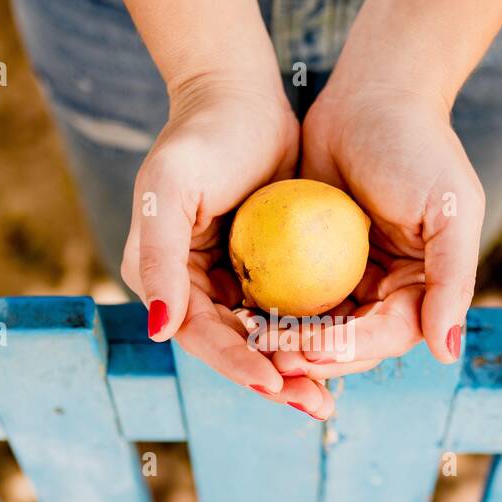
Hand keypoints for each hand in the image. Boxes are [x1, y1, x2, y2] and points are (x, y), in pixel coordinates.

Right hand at [122, 73, 336, 419]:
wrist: (238, 94)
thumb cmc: (202, 137)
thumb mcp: (171, 190)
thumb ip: (157, 258)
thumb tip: (156, 328)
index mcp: (159, 279)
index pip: (201, 336)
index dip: (238, 364)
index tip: (277, 384)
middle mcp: (189, 289)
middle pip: (235, 348)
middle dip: (275, 381)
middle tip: (316, 408)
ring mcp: (227, 280)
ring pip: (265, 338)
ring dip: (297, 369)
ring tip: (331, 397)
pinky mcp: (262, 268)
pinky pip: (288, 312)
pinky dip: (312, 334)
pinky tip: (345, 353)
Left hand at [274, 80, 482, 379]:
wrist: (372, 94)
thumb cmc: (418, 146)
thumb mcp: (449, 210)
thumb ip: (453, 281)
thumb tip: (447, 353)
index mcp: (424, 288)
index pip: (389, 334)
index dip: (351, 350)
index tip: (312, 352)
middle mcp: (387, 291)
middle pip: (350, 343)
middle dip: (313, 357)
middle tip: (273, 358)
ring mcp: (347, 277)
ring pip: (316, 327)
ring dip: (287, 341)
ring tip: (255, 344)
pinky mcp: (310, 261)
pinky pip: (289, 295)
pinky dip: (271, 308)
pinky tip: (242, 314)